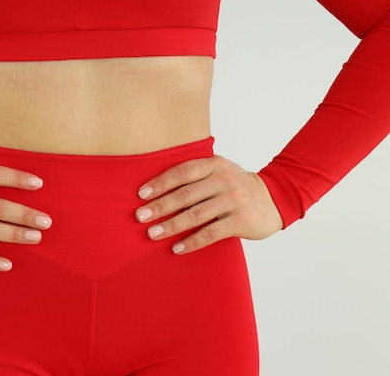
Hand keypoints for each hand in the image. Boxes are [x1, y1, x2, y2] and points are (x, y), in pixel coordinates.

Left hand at [134, 155, 282, 253]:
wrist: (273, 200)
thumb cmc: (234, 186)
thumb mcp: (218, 172)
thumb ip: (194, 176)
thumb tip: (153, 191)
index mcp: (214, 164)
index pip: (182, 172)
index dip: (160, 183)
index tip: (141, 195)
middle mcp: (224, 180)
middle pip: (185, 194)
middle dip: (160, 206)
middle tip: (140, 216)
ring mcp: (234, 200)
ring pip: (196, 214)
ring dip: (171, 225)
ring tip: (152, 234)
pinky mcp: (241, 221)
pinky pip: (211, 233)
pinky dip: (192, 241)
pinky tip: (176, 248)